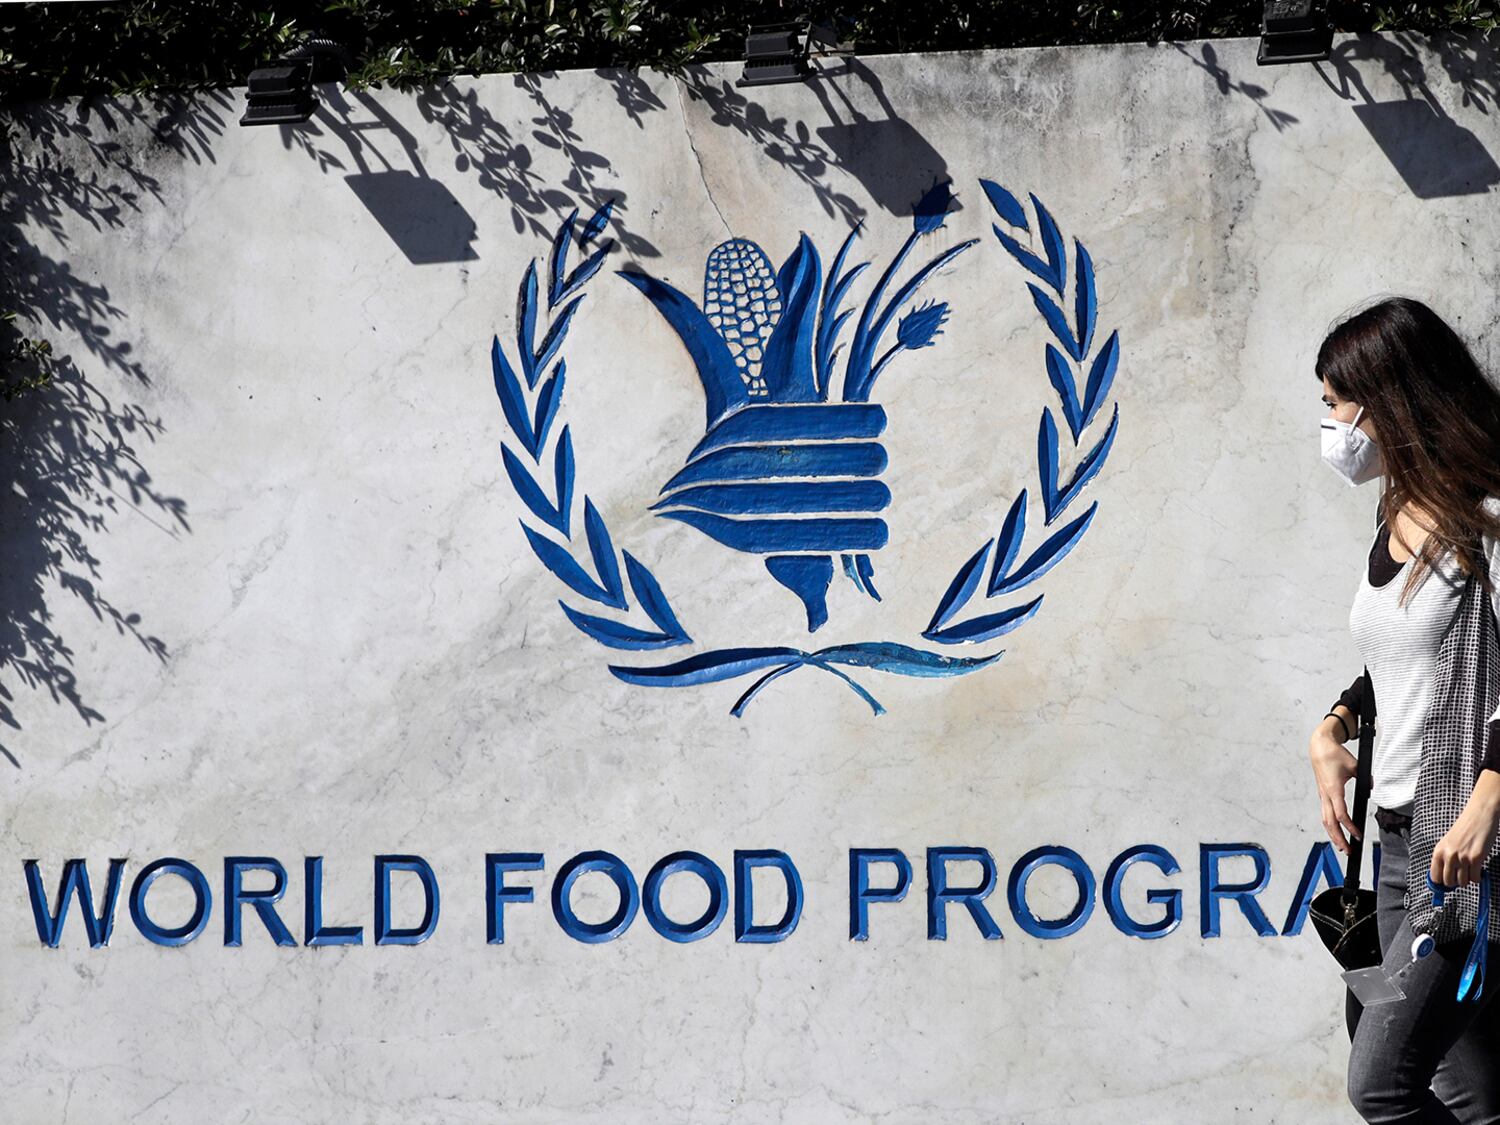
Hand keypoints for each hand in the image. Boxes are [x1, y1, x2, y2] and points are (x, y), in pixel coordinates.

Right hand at [1309, 725, 1359, 855]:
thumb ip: (1365, 778)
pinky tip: (1337, 831)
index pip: (1340, 814)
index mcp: (1333, 789)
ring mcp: (1322, 796)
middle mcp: (1325, 795)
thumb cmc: (1334, 754)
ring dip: (1332, 835)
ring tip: (1342, 846)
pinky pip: (1325, 814)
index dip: (1349, 826)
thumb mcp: (1355, 765)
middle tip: (1348, 851)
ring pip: (1325, 820)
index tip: (1358, 835)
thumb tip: (1374, 788)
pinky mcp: (1323, 795)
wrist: (1319, 747)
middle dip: (1338, 838)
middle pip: (1329, 822)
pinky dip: (1330, 825)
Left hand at [1430, 772, 1499, 887]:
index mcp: (1438, 851)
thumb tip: (1444, 878)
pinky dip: (1478, 877)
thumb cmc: (1464, 828)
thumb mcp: (1448, 842)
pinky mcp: (1476, 858)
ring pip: (1463, 882)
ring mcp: (1462, 857)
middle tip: (1462, 875)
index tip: (1448, 883)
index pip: (1435, 877)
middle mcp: (1448, 855)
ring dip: (1468, 879)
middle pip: (1448, 882)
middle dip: (1456, 882)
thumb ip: (1445, 858)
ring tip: (1470, 869)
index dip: (1442, 882)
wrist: (1479, 814)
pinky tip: (1478, 869)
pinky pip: (1475, 879)